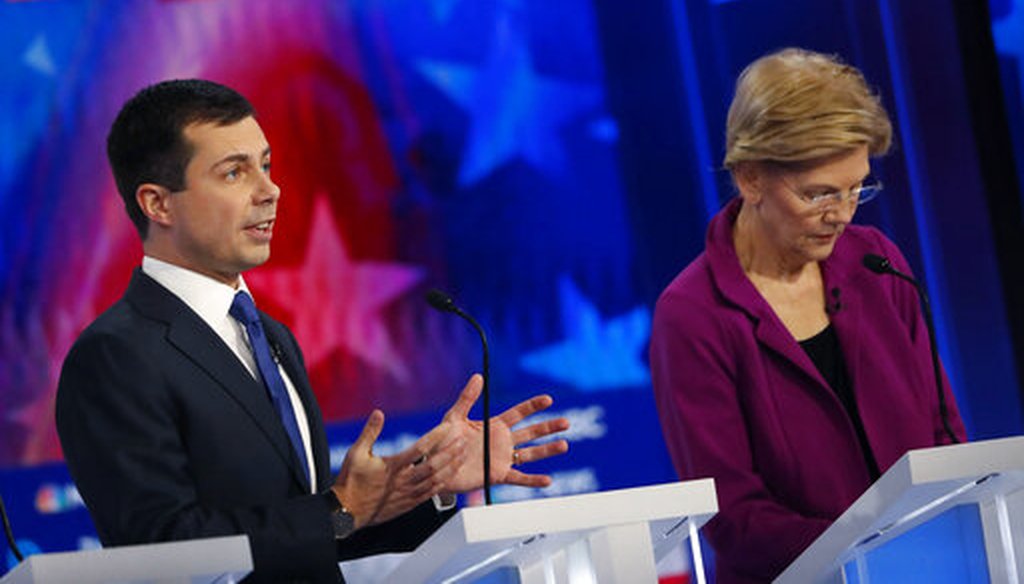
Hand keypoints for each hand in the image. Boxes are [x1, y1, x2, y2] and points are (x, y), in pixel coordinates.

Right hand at [332, 409, 465, 528]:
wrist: (347, 513)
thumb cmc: (350, 482)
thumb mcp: (355, 453)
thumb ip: (370, 432)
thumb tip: (378, 413)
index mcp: (392, 466)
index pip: (419, 448)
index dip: (436, 436)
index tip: (448, 426)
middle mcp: (403, 480)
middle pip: (434, 465)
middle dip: (451, 452)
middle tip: (464, 440)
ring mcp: (408, 494)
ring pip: (436, 480)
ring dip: (451, 467)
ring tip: (463, 455)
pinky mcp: (409, 504)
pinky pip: (431, 493)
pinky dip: (443, 482)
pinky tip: (450, 475)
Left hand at [440, 374, 569, 493]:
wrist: (435, 466)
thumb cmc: (442, 441)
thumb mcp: (454, 417)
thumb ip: (467, 398)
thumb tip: (478, 377)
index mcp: (494, 426)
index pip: (519, 413)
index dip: (533, 406)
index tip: (548, 399)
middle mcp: (502, 442)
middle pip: (531, 432)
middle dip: (548, 427)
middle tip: (566, 422)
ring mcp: (501, 459)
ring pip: (530, 454)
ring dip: (547, 450)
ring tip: (564, 445)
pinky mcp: (497, 475)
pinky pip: (519, 477)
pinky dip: (533, 480)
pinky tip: (548, 479)